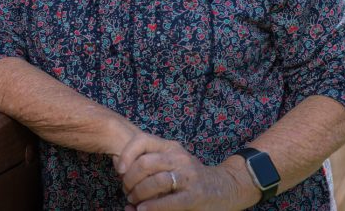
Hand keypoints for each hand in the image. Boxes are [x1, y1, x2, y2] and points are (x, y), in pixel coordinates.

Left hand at [112, 132, 248, 210]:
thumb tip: (122, 179)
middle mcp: (179, 157)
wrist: (224, 187)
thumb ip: (150, 167)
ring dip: (139, 194)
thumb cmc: (190, 177)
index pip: (142, 141)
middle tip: (127, 191)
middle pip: (144, 163)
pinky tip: (143, 209)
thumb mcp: (172, 163)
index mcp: (170, 147)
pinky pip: (169, 201)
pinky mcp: (194, 195)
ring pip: (155, 181)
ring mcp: (188, 176)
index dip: (126, 155)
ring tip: (135, 201)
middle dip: (129, 180)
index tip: (119, 170)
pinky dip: (152, 206)